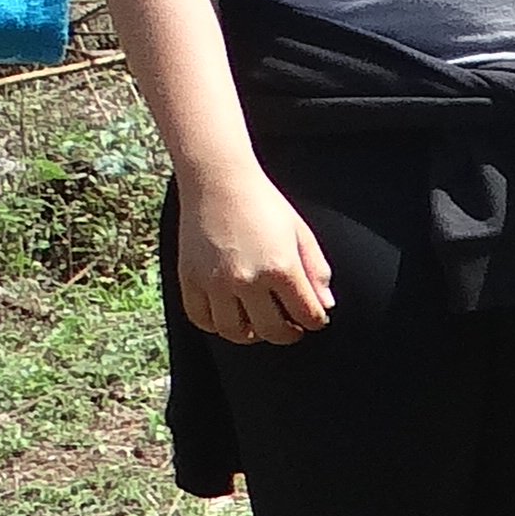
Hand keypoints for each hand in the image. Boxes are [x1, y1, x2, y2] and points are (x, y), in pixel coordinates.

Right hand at [176, 162, 334, 343]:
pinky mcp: (190, 279)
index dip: (316, 321)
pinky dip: (217, 326)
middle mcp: (247, 279)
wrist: (218, 180)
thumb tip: (324, 306)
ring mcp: (215, 282)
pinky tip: (230, 318)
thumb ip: (316, 271)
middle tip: (292, 329)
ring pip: (234, 332)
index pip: (306, 314)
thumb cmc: (265, 204)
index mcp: (281, 268)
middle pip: (271, 331)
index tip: (315, 319)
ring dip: (251, 335)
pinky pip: (202, 319)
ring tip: (260, 325)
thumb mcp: (301, 233)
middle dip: (287, 334)